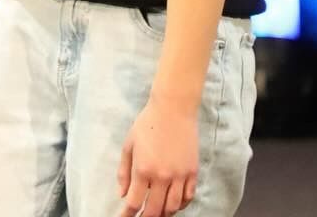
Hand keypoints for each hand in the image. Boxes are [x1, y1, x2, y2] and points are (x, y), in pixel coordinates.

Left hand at [117, 97, 198, 216]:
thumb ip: (124, 172)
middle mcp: (163, 177)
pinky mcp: (193, 172)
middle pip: (155, 210)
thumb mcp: (128, 146)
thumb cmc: (147, 124)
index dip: (128, 214)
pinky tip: (174, 204)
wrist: (173, 110)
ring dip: (164, 213)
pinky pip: (188, 196)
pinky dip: (181, 205)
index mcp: (143, 170)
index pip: (135, 202)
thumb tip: (123, 194)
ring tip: (157, 213)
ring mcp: (180, 175)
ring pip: (173, 207)